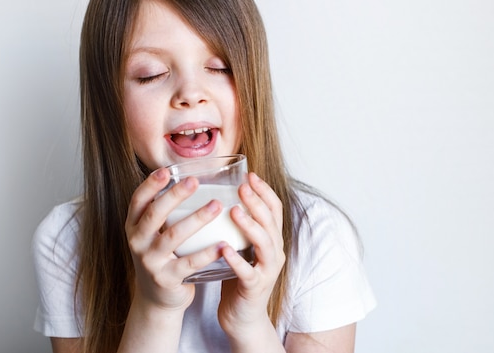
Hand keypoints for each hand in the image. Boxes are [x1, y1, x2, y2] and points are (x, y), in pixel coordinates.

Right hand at [125, 168, 224, 310]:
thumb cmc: (162, 256)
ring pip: (173, 236)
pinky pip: (188, 263)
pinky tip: (223, 243)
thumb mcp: (154, 234)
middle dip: (175, 196)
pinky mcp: (166, 279)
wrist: (157, 298)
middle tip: (194, 181)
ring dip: (196, 219)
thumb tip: (191, 176)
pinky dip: (207, 253)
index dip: (150, 185)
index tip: (166, 170)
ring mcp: (150, 262)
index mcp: (134, 226)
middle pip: (154, 214)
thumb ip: (164, 211)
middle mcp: (138, 242)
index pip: (137, 201)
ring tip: (216, 205)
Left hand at [217, 173, 285, 343]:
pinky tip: (223, 248)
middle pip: (271, 222)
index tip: (250, 175)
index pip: (274, 209)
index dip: (264, 191)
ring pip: (265, 244)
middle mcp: (275, 253)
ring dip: (250, 225)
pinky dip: (237, 259)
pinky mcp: (255, 288)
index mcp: (272, 240)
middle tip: (242, 186)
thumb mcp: (242, 247)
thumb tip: (218, 197)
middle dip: (257, 201)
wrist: (243, 318)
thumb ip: (238, 227)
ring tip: (235, 211)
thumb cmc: (239, 279)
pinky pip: (248, 272)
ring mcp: (267, 271)